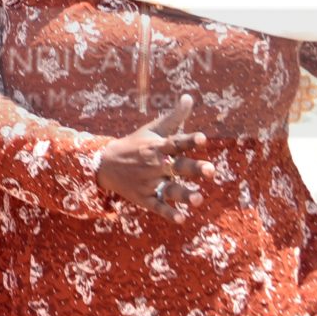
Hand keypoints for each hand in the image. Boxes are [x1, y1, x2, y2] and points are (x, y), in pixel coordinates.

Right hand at [96, 94, 208, 214]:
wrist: (105, 164)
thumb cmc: (136, 144)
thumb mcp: (152, 129)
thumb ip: (174, 117)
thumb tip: (190, 97)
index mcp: (157, 147)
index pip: (175, 142)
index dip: (189, 140)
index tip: (203, 138)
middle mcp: (154, 165)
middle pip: (176, 167)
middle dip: (193, 169)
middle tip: (211, 170)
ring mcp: (148, 183)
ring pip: (168, 189)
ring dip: (183, 194)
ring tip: (198, 199)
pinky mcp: (144, 198)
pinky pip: (157, 207)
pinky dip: (168, 213)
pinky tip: (180, 219)